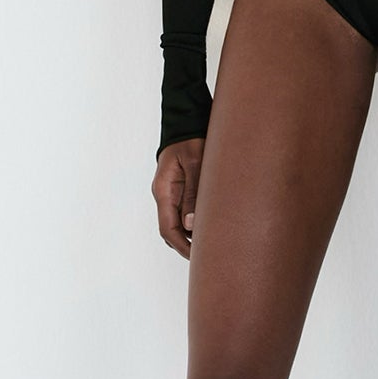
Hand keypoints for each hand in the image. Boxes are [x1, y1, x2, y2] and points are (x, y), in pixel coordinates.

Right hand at [154, 136, 205, 258]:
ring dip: (192, 235)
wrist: (186, 121)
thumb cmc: (192, 138)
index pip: (168, 229)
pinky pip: (184, 211)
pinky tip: (211, 226)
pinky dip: (195, 223)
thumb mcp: (195, 164)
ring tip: (213, 244)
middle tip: (209, 257)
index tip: (199, 258)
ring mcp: (171, 192)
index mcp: (164, 191)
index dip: (182, 247)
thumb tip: (191, 226)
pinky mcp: (180, 188)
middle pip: (171, 231)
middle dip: (187, 246)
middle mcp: (165, 194)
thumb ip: (193, 193)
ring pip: (178, 223)